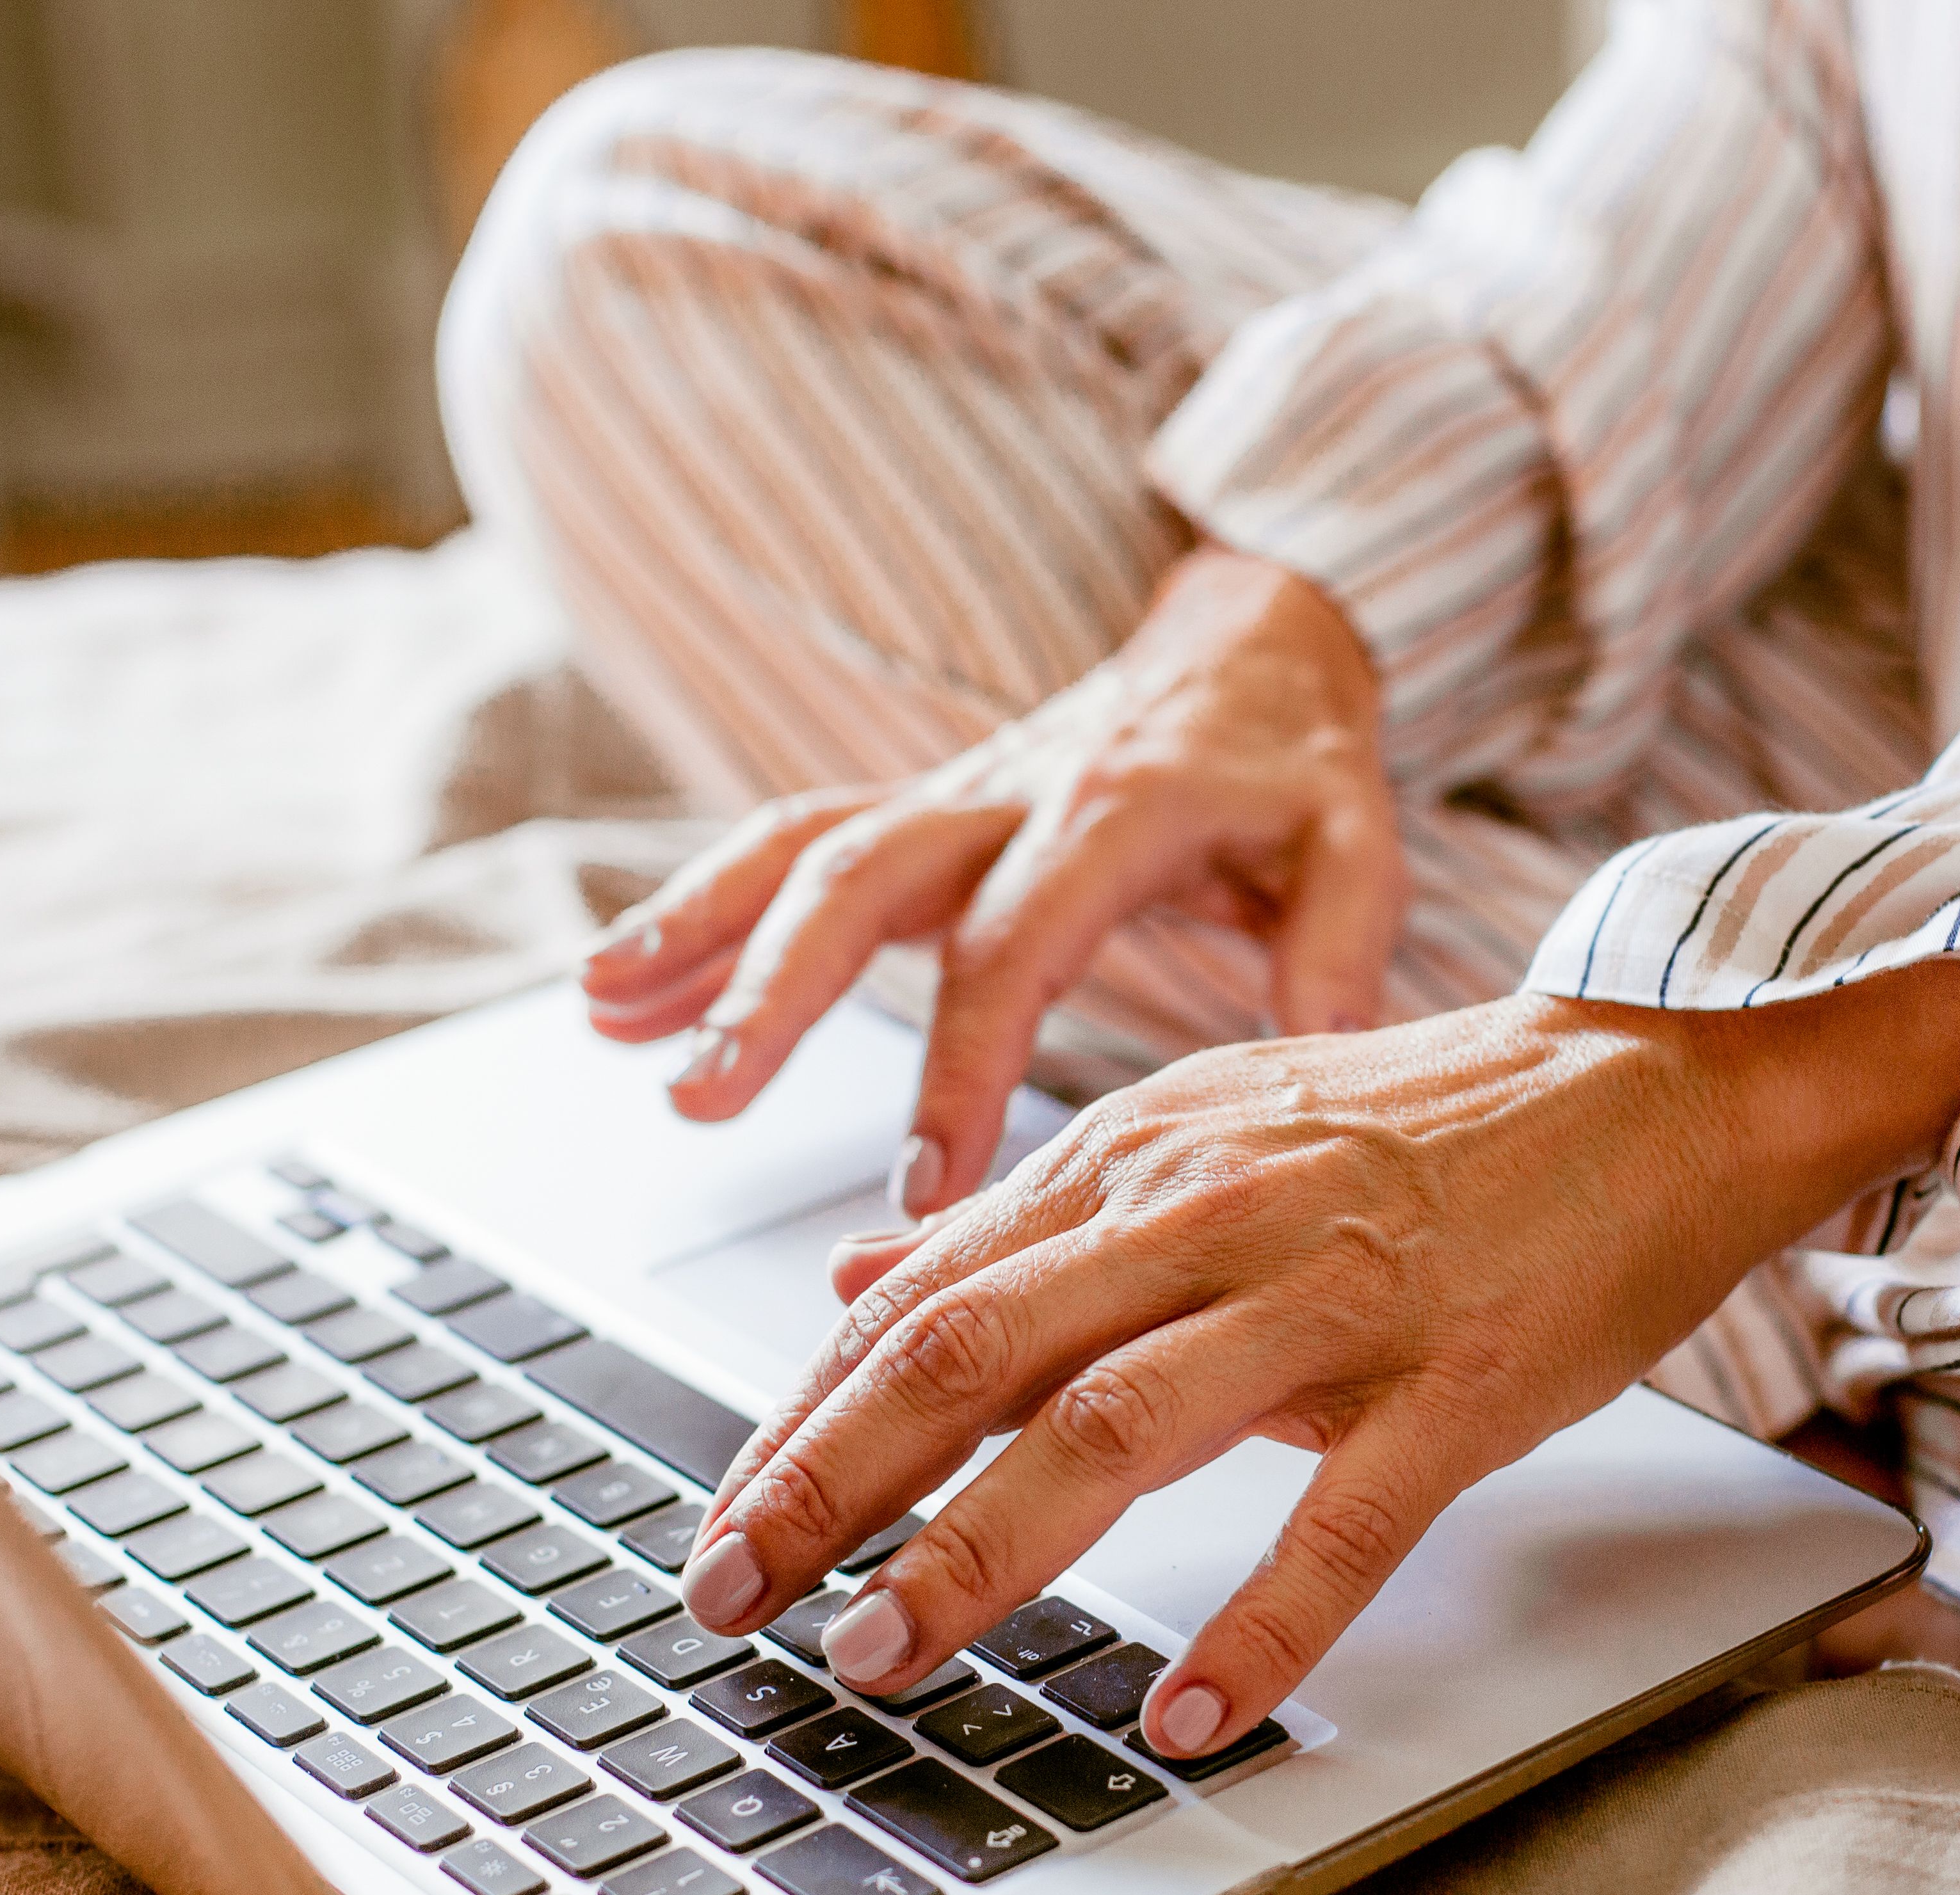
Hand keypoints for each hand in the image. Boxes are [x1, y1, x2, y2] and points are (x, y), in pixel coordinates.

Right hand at [579, 547, 1403, 1218]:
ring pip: (802, 846)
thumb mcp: (1355, 843)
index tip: (921, 1189)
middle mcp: (1009, 792)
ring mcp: (950, 793)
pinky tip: (617, 980)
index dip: (962, 1067)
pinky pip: (793, 845)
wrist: (1257, 641)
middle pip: (865, 876)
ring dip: (695, 925)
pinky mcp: (920, 805)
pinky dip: (697, 905)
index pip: (1016, 947)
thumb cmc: (1298, 764)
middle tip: (704, 1097)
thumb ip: (1340, 954)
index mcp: (1116, 813)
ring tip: (604, 1009)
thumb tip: (1327, 1068)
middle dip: (775, 987)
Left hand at [671, 957, 1959, 1761]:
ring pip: (1116, 1426)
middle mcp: (1210, 1215)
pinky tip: (1182, 1715)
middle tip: (727, 1596)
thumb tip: (855, 1276)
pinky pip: (1342, 1520)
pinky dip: (1258, 1624)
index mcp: (1139, 1161)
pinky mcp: (1458, 1381)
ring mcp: (1335, 1298)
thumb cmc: (1430, 1128)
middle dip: (828, 1480)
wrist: (1660, 1079)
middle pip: (974, 1349)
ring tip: (881, 1654)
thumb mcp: (1202, 1137)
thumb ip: (1028, 1220)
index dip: (801, 1418)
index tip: (718, 1524)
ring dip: (981, 1550)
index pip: (925, 1296)